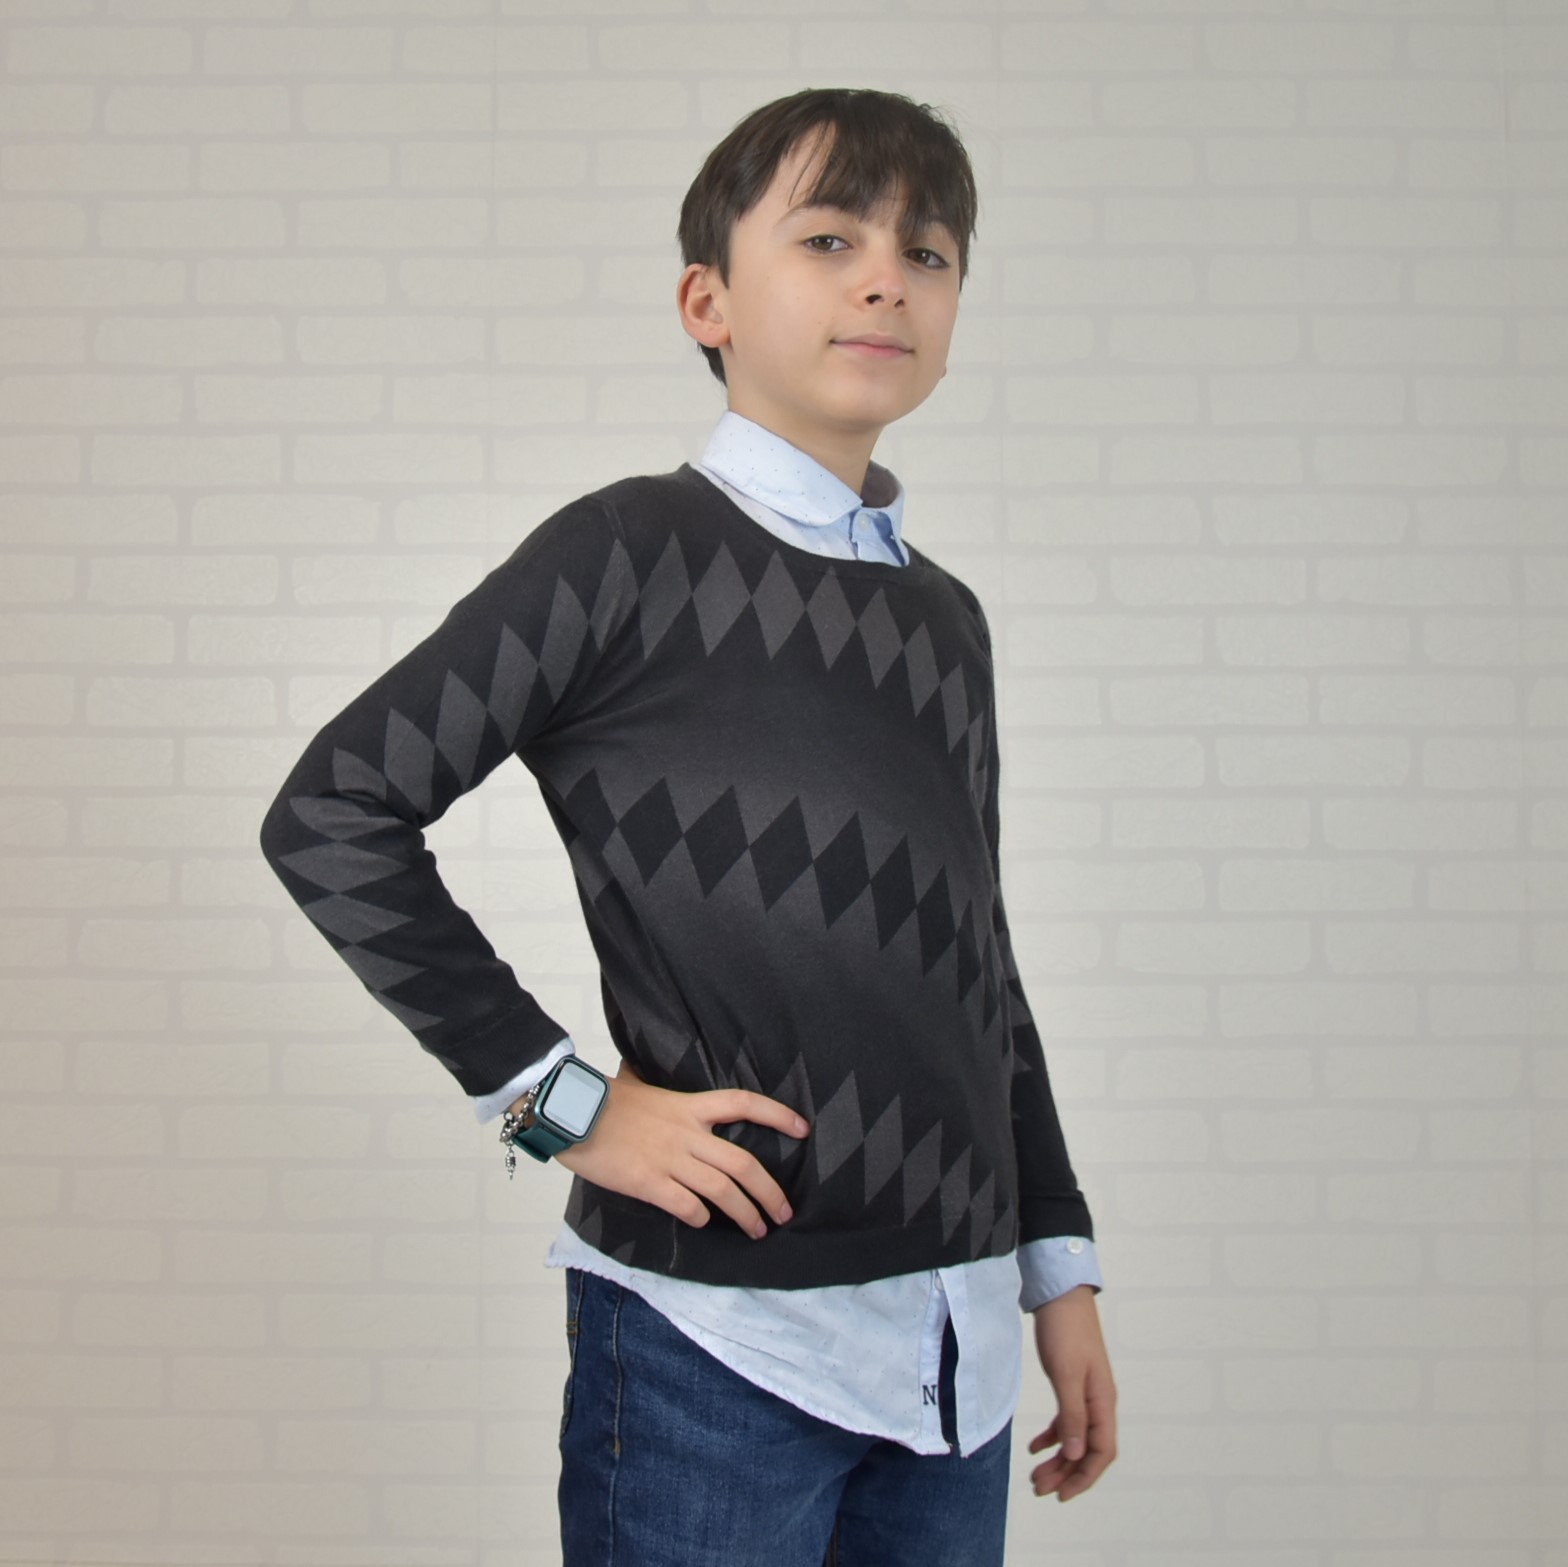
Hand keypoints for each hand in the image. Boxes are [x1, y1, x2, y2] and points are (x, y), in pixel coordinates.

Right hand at [554, 1057, 808, 1240]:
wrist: (572, 1113)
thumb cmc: (604, 1101)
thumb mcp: (643, 1088)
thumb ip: (665, 1098)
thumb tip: (667, 1095)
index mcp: (689, 1106)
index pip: (743, 1104)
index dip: (777, 1115)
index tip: (803, 1129)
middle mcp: (687, 1133)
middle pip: (743, 1164)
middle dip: (770, 1192)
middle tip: (783, 1212)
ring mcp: (669, 1159)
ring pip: (722, 1191)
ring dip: (745, 1214)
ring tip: (757, 1230)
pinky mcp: (649, 1183)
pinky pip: (686, 1206)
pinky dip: (701, 1218)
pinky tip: (705, 1224)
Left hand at [1026, 1284, 1116, 1501]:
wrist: (1060, 1295)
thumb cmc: (1065, 1331)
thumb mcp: (1066, 1375)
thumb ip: (1073, 1415)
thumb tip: (1078, 1454)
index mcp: (1103, 1402)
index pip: (1102, 1451)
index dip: (1084, 1477)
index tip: (1062, 1495)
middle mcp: (1098, 1402)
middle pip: (1087, 1449)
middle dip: (1066, 1473)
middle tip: (1039, 1489)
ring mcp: (1086, 1393)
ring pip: (1075, 1437)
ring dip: (1057, 1458)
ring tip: (1035, 1475)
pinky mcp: (1072, 1383)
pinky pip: (1066, 1420)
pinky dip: (1052, 1436)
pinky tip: (1034, 1447)